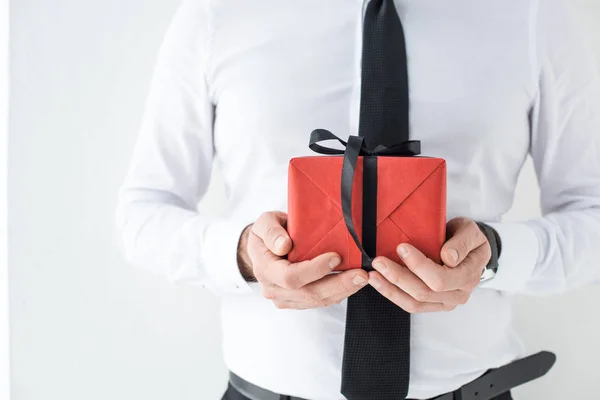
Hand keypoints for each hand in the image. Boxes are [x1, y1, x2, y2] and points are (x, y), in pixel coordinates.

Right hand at [238, 211, 368, 309]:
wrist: (263, 248)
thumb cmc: (266, 233)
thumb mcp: (264, 222)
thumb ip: (271, 232)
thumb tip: (283, 246)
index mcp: (265, 269)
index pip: (290, 277)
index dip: (315, 270)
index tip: (335, 257)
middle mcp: (273, 289)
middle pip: (308, 293)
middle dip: (338, 284)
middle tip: (361, 274)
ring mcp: (285, 298)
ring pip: (317, 301)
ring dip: (342, 291)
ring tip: (362, 279)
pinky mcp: (297, 302)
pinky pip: (319, 302)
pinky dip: (338, 293)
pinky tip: (352, 283)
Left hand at [368, 217, 490, 312]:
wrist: (469, 250)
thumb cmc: (468, 239)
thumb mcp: (470, 232)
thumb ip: (462, 242)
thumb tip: (449, 257)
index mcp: (468, 277)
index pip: (441, 278)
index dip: (419, 265)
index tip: (401, 248)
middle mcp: (458, 294)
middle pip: (424, 292)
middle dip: (398, 277)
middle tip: (379, 261)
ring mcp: (444, 302)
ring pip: (414, 302)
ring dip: (390, 288)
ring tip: (373, 274)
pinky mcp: (431, 304)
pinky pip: (410, 305)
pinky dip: (392, 294)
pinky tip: (378, 282)